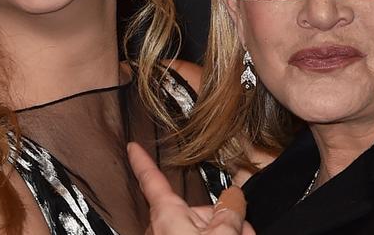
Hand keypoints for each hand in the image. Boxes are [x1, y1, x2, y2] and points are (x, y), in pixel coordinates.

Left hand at [127, 142, 254, 234]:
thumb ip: (230, 211)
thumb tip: (234, 196)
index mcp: (166, 215)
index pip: (152, 179)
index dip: (143, 160)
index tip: (132, 147)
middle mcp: (161, 229)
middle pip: (199, 211)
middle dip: (224, 218)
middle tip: (241, 232)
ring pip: (205, 229)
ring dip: (226, 234)